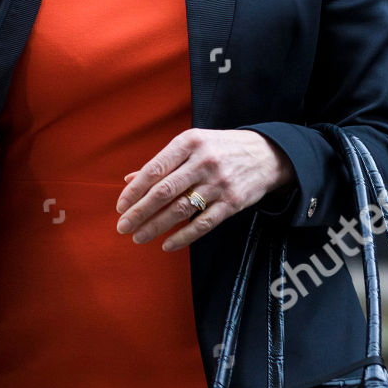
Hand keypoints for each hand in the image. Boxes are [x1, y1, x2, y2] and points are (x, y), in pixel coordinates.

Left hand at [115, 129, 292, 250]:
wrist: (266, 154)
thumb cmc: (220, 148)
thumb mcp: (193, 144)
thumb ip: (163, 162)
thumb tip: (129, 179)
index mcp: (189, 143)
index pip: (155, 169)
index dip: (135, 191)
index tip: (120, 206)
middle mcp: (203, 162)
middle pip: (164, 192)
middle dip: (140, 212)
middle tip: (123, 227)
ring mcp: (219, 184)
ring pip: (180, 210)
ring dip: (156, 226)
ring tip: (138, 237)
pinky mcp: (232, 203)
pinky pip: (203, 224)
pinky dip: (183, 237)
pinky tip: (167, 245)